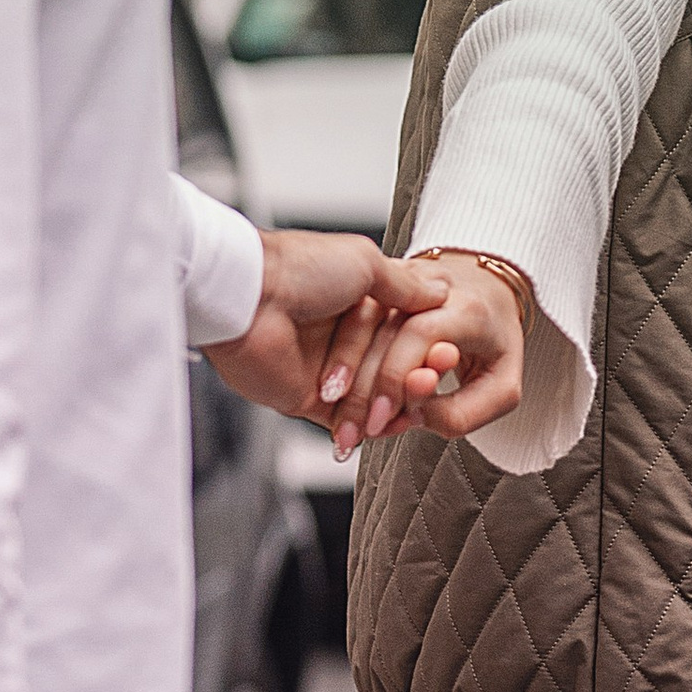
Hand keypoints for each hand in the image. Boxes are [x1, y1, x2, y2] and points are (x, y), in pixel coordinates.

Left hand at [207, 233, 447, 425]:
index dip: (426, 347)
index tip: (444, 356)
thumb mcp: (365, 263)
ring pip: (372, 398)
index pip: (406, 332)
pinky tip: (383, 428)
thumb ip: (405, 286)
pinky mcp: (307, 398)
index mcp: (360, 299)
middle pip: (393, 369)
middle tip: (426, 384)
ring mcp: (327, 368)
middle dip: (409, 381)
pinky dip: (363, 428)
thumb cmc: (300, 269)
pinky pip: (343, 421)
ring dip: (389, 407)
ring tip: (404, 410)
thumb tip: (441, 292)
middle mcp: (344, 333)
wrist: (248, 297)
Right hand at [334, 252, 525, 460]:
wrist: (489, 291)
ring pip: (359, 320)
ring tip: (343, 417)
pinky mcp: (380, 283)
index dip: (397, 377)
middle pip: (384, 331)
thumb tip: (415, 417)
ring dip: (343, 372)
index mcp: (467, 307)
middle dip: (366, 387)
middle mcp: (430, 286)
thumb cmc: (496, 342)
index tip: (384, 418)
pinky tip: (339, 390)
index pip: (421, 333)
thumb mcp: (502, 387)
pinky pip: (351, 317)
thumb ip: (465, 413)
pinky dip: (340, 356)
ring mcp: (402, 280)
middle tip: (360, 428)